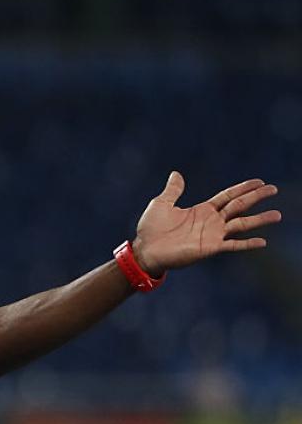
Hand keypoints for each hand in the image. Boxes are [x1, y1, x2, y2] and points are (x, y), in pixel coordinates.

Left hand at [133, 171, 281, 275]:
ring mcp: (213, 235)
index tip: (259, 182)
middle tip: (274, 189)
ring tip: (277, 215)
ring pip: (241, 224)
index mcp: (202, 209)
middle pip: (239, 206)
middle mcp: (211, 221)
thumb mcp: (161, 204)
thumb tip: (176, 173)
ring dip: (259, 219)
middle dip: (256, 197)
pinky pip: (233, 245)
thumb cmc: (151, 229)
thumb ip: (173, 190)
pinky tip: (262, 241)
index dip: (243, 188)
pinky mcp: (210, 248)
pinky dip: (247, 244)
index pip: (228, 196)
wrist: (146, 250)